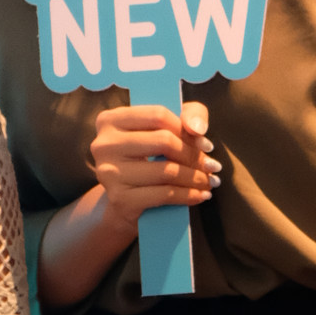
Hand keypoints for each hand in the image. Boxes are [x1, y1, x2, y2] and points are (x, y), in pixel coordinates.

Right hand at [89, 97, 220, 235]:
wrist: (123, 200)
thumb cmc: (146, 158)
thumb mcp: (162, 129)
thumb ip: (187, 114)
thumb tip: (198, 128)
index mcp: (110, 119)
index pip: (158, 115)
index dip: (187, 128)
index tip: (206, 144)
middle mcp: (104, 144)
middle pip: (164, 141)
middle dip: (194, 155)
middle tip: (212, 166)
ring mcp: (109, 173)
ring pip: (167, 171)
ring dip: (196, 178)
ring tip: (210, 181)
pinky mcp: (119, 199)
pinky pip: (164, 194)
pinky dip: (188, 195)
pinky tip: (201, 195)